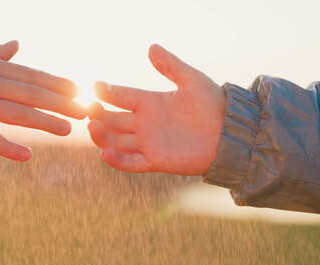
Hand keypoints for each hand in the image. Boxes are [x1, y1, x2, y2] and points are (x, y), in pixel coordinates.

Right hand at [88, 44, 225, 174]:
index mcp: (150, 102)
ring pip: (116, 141)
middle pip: (113, 120)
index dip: (108, 91)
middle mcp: (145, 123)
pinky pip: (131, 163)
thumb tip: (151, 46)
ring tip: (93, 127)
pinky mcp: (155, 161)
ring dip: (102, 136)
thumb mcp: (191, 80)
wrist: (231, 133)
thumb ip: (171, 66)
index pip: (122, 96)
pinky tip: (105, 155)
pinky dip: (117, 161)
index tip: (95, 86)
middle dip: (99, 115)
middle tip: (88, 110)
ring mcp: (148, 143)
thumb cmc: (213, 105)